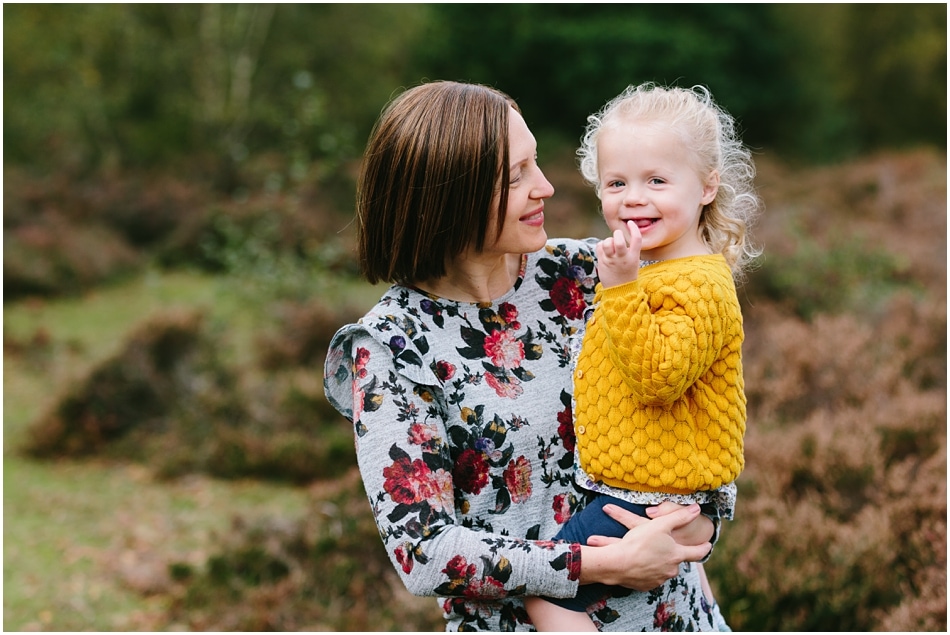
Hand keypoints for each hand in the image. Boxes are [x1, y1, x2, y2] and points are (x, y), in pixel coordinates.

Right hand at [579, 503, 711, 590]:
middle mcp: (671, 569)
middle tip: (662, 545)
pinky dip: (646, 569)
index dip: (703, 547)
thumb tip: (696, 508)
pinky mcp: (646, 586)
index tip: (708, 545)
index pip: (697, 552)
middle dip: (671, 553)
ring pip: (662, 568)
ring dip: (657, 561)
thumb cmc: (639, 542)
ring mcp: (659, 579)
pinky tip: (637, 562)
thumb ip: (680, 516)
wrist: (617, 564)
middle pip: (675, 560)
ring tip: (644, 552)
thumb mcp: (660, 524)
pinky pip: (649, 576)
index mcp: (676, 554)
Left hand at [596, 220, 641, 288]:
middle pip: (619, 240)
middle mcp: (622, 258)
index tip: (630, 223)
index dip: (634, 228)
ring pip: (607, 243)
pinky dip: (601, 245)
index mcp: (634, 257)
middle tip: (618, 236)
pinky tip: (605, 250)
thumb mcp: (633, 261)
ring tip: (610, 245)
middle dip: (617, 234)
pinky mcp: (602, 262)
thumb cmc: (627, 274)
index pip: (636, 239)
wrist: (619, 291)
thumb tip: (618, 236)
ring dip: (608, 240)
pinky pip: (599, 246)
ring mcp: (611, 260)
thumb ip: (628, 250)